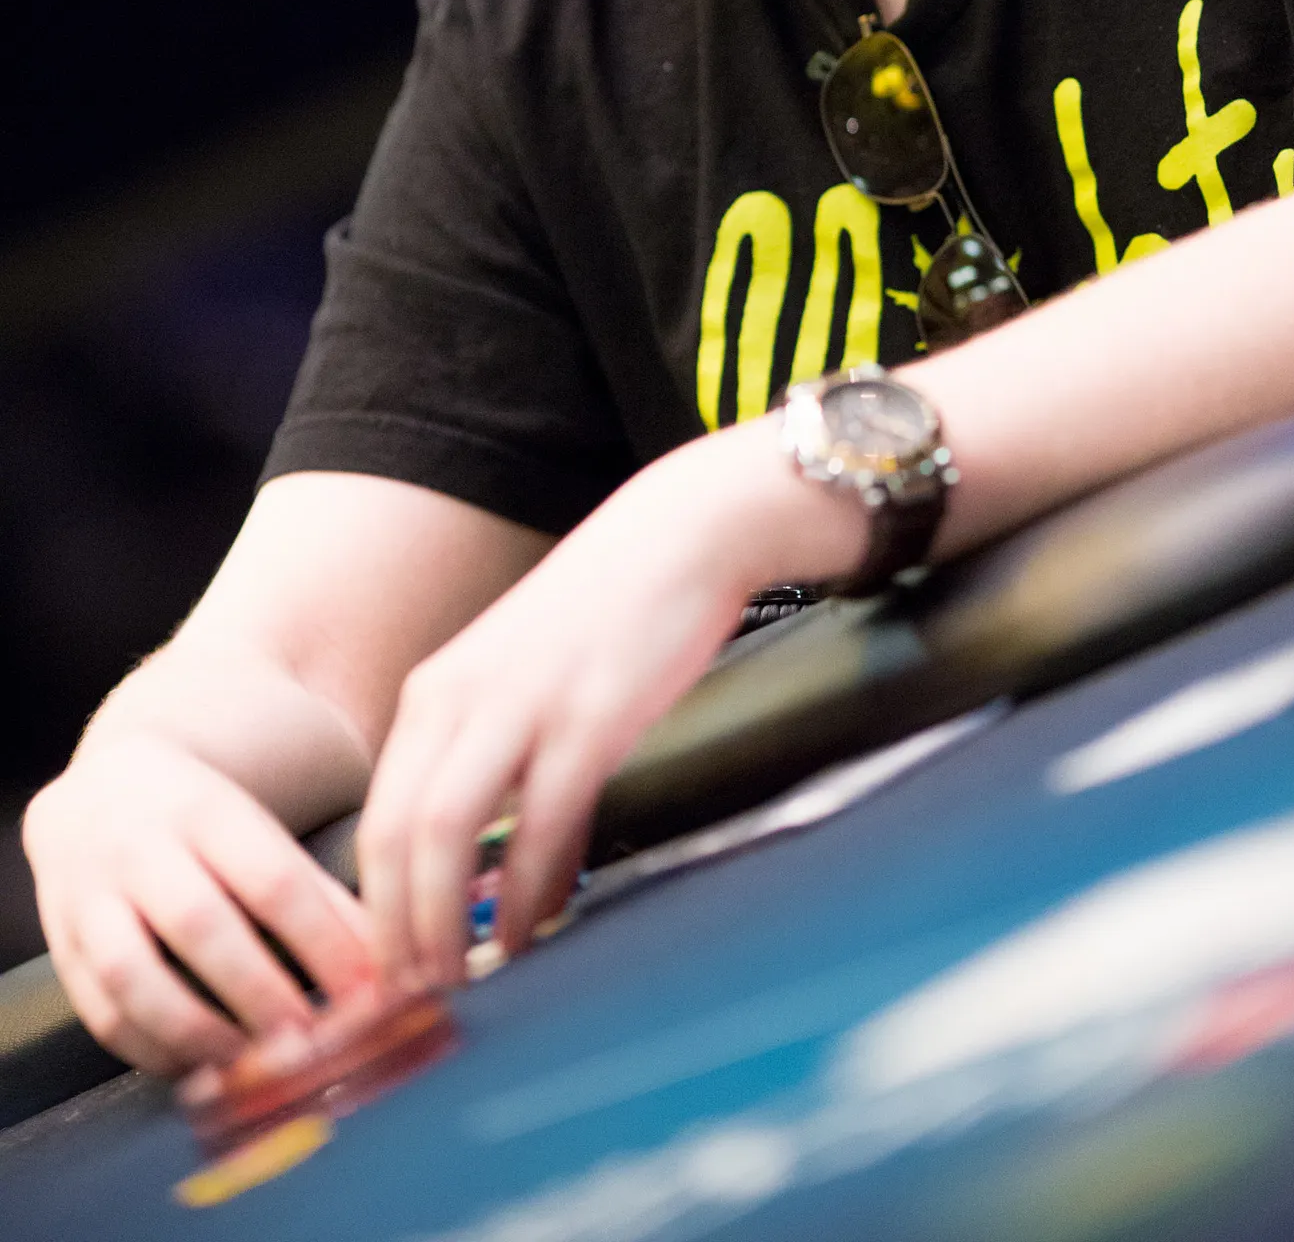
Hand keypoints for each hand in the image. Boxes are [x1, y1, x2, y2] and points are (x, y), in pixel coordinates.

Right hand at [23, 734, 376, 1075]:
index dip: (321, 941)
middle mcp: (142, 847)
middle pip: (201, 924)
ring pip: (133, 973)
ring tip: (246, 1063)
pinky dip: (149, 1049)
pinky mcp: (62, 944)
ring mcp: (91, 896)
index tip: (362, 992)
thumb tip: (382, 965)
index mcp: (207, 810)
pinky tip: (194, 1067)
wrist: (97, 791)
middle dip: (258, 990)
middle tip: (306, 1041)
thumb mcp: (256, 830)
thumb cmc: (200, 820)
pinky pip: (100, 1010)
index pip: (272, 878)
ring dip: (195, 1029)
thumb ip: (316, 894)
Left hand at [355, 420, 861, 989]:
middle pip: (394, 840)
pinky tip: (539, 923)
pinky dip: (532, 888)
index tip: (391, 968)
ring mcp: (521, 707)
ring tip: (468, 976)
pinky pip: (543, 825)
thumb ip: (481, 749)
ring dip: (449, 921)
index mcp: (433, 692)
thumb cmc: (602, 614)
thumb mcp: (512, 674)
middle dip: (399, 932)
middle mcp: (459, 698)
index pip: (374, 821)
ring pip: (448, 837)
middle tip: (419, 995)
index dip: (374, 909)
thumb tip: (470, 856)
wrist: (679, 536)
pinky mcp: (589, 718)